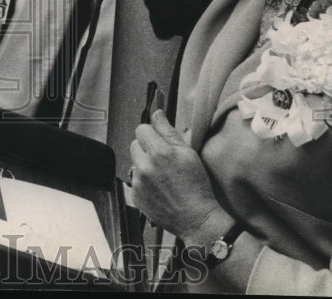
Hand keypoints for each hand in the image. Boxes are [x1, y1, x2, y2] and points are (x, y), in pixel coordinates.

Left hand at [129, 110, 227, 240]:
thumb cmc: (197, 185)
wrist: (196, 218)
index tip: (159, 140)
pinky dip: (143, 181)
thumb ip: (168, 131)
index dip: (151, 133)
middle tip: (162, 158)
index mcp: (159, 152)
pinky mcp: (136, 196)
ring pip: (134, 162)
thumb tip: (157, 113)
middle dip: (146, 147)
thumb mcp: (188, 153)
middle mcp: (145, 166)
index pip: (141, 129)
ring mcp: (138, 182)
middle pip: (135, 144)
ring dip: (144, 164)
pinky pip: (135, 180)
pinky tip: (158, 187)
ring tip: (162, 174)